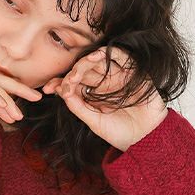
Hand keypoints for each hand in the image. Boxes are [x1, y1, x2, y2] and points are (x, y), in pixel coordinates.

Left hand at [42, 47, 168, 150]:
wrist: (146, 140)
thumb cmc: (120, 133)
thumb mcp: (94, 122)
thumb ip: (78, 107)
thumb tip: (61, 92)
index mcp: (93, 94)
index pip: (74, 83)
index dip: (61, 83)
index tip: (48, 89)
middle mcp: (104, 83)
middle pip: (84, 70)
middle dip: (73, 73)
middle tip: (67, 82)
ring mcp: (118, 76)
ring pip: (100, 61)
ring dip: (87, 62)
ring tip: (78, 69)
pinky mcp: (134, 73)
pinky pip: (122, 57)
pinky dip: (109, 54)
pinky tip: (97, 57)